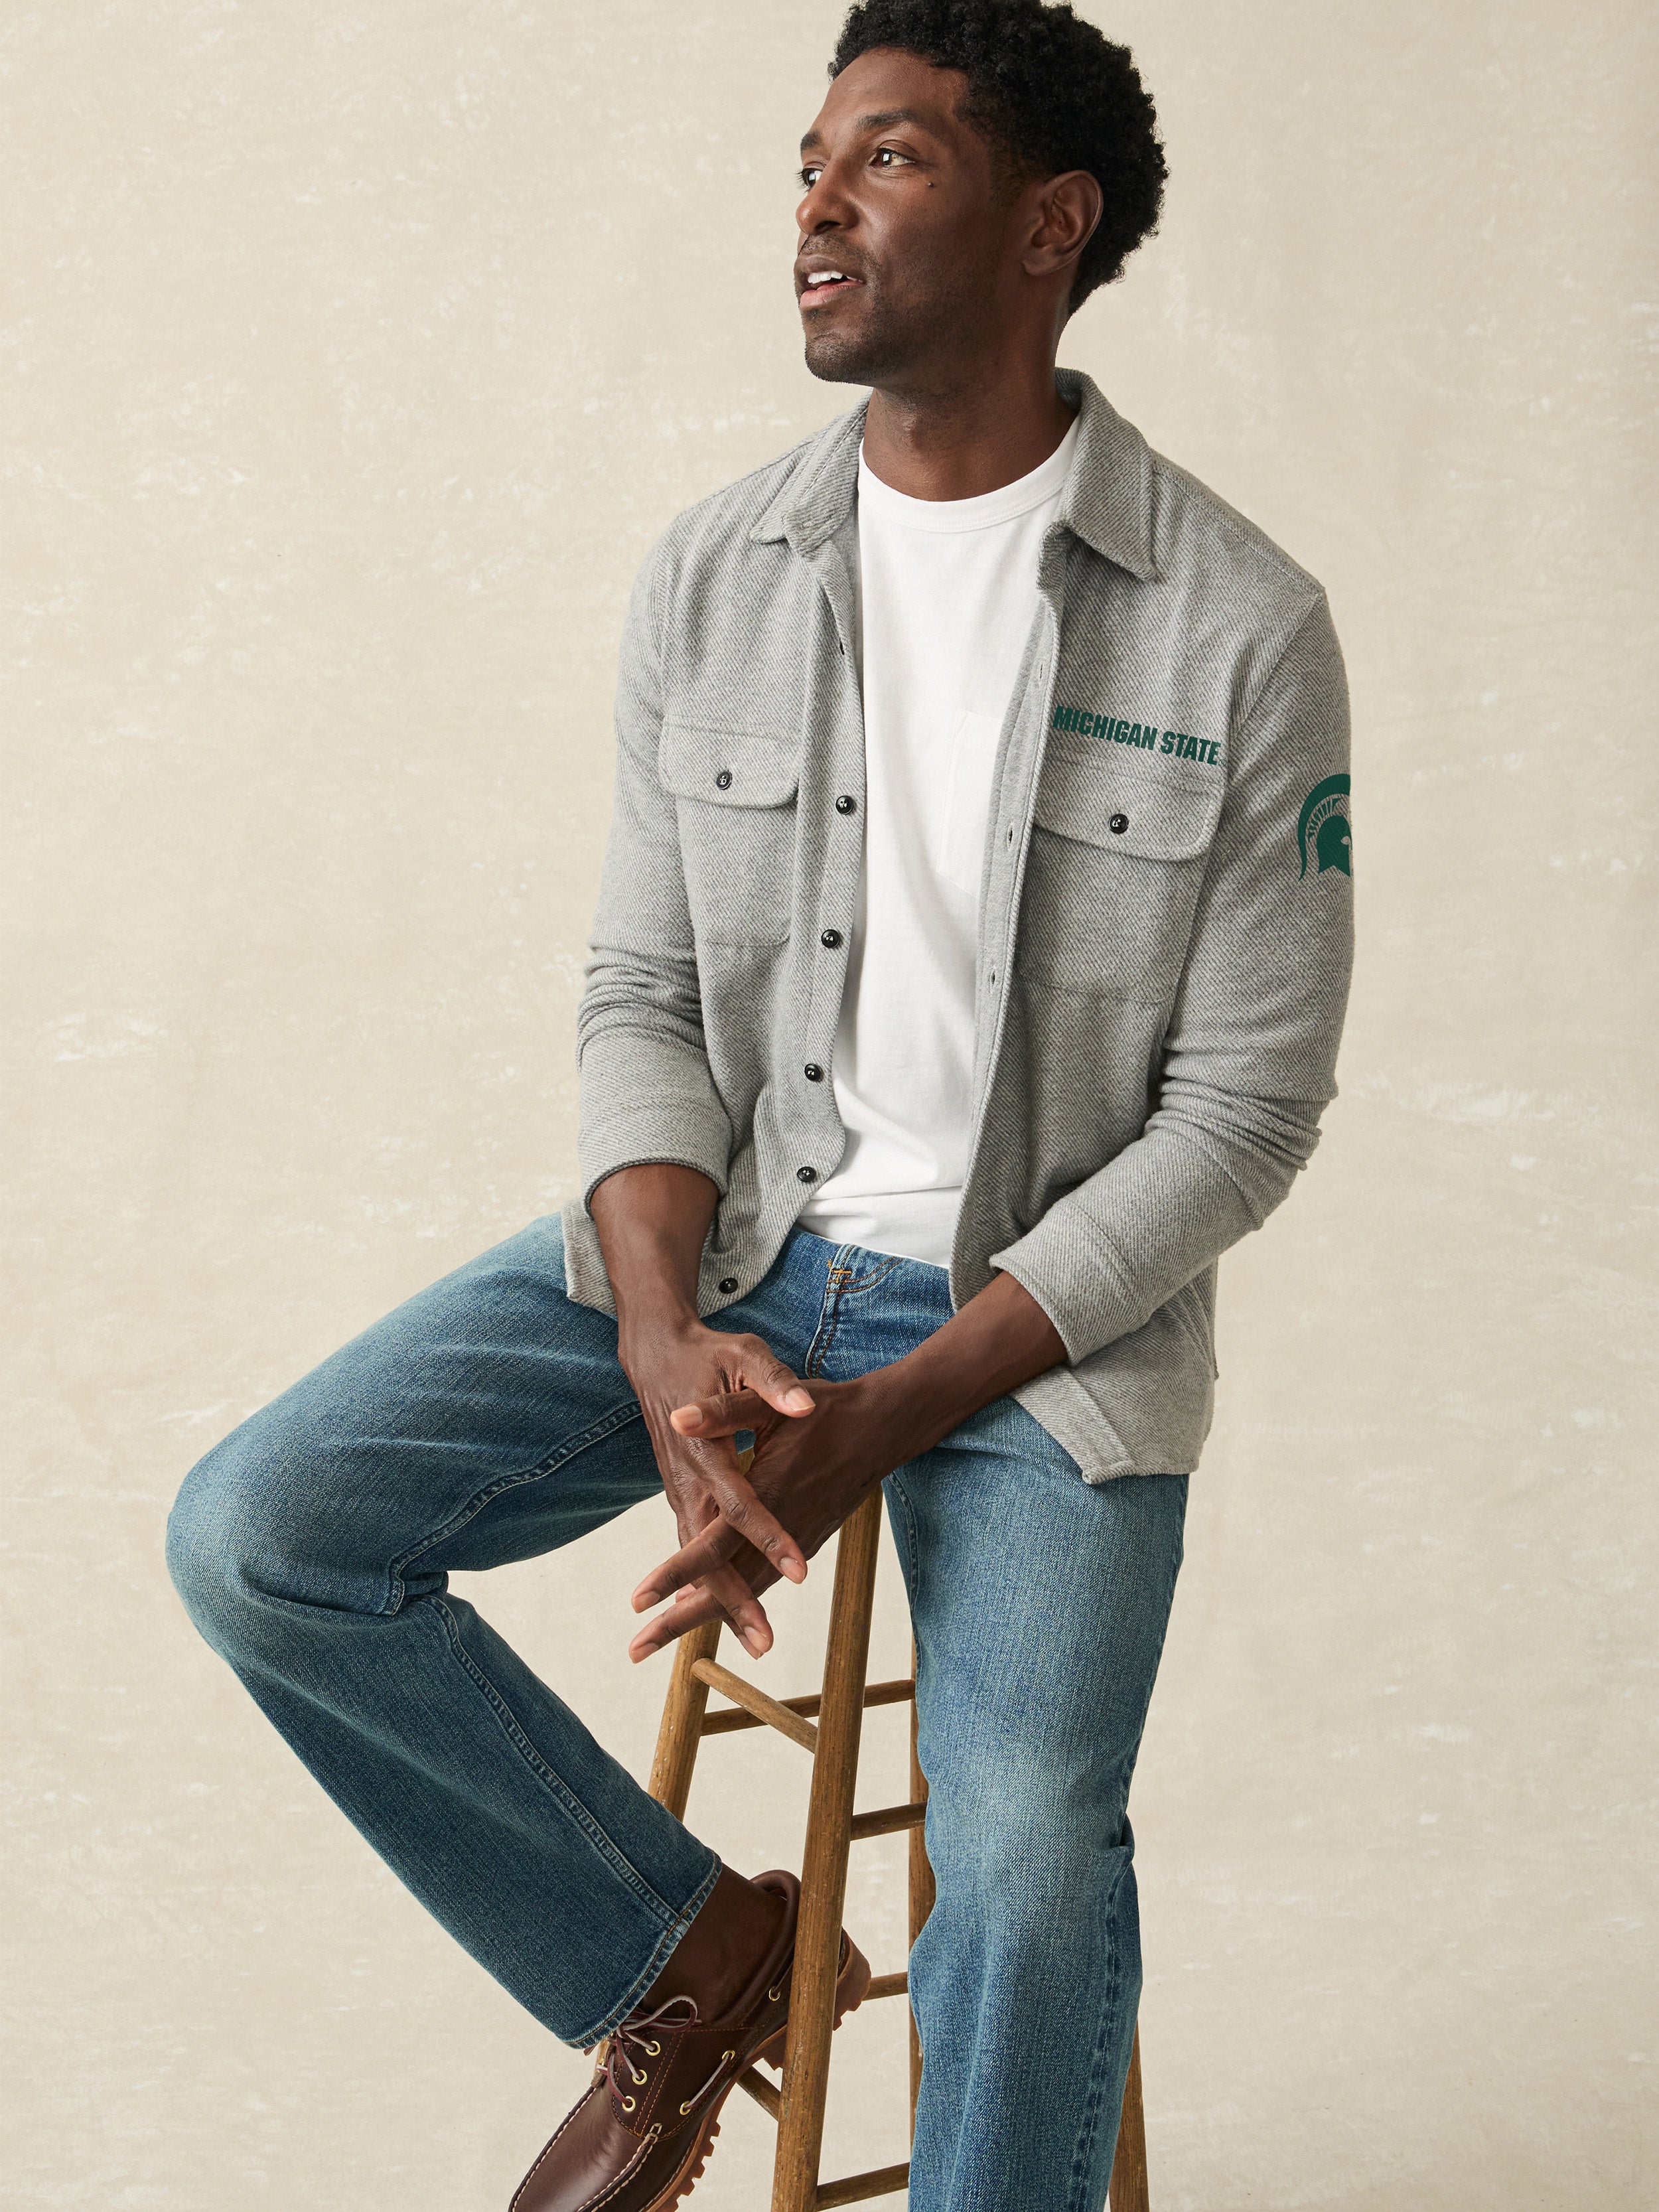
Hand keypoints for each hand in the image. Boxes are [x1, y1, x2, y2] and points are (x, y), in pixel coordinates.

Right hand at [619, 1315, 817, 1658]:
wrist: (658, 1354)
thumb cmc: (708, 1354)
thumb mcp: (745, 1356)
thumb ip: (772, 1385)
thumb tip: (802, 1405)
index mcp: (706, 1449)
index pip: (739, 1503)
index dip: (768, 1536)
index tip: (798, 1568)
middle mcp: (688, 1480)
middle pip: (710, 1552)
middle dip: (735, 1599)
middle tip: (764, 1642)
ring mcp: (681, 1492)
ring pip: (699, 1559)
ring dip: (721, 1603)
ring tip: (758, 1643)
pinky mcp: (683, 1496)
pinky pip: (695, 1549)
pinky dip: (708, 1584)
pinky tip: (730, 1614)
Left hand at [627, 1371, 918, 1662]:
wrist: (884, 1426)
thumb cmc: (827, 1410)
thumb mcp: (770, 1402)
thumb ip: (723, 1413)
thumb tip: (677, 1419)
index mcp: (764, 1494)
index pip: (712, 1544)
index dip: (675, 1573)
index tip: (637, 1600)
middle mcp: (780, 1529)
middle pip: (723, 1585)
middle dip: (678, 1621)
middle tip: (635, 1651)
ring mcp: (798, 1541)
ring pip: (746, 1590)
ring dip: (705, 1617)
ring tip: (662, 1639)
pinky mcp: (808, 1541)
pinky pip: (766, 1581)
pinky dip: (739, 1603)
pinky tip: (715, 1610)